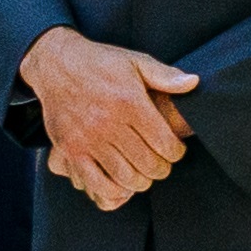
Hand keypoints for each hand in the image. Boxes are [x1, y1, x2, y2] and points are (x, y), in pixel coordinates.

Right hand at [22, 28, 197, 209]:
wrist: (56, 64)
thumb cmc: (100, 63)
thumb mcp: (135, 62)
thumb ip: (166, 76)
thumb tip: (194, 83)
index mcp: (129, 101)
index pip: (164, 143)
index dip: (176, 153)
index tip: (175, 151)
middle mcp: (109, 122)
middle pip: (148, 163)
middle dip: (161, 169)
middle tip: (161, 165)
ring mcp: (88, 138)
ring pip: (125, 176)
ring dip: (140, 181)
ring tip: (143, 174)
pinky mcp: (71, 150)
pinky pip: (95, 182)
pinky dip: (112, 189)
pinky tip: (120, 183)